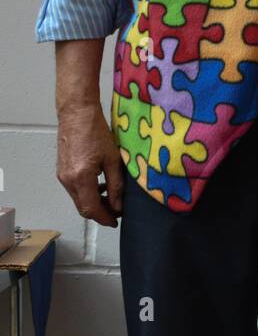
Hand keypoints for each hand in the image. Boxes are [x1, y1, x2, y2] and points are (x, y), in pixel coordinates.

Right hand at [56, 103, 125, 226]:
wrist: (76, 113)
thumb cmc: (95, 131)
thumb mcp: (113, 159)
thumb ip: (116, 185)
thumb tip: (118, 205)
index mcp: (81, 178)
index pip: (91, 209)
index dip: (105, 218)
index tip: (116, 221)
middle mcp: (68, 180)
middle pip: (83, 208)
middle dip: (100, 213)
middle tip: (116, 212)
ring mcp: (62, 176)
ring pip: (78, 199)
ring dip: (94, 203)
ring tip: (111, 198)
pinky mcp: (61, 171)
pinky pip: (74, 189)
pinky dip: (87, 193)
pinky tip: (100, 186)